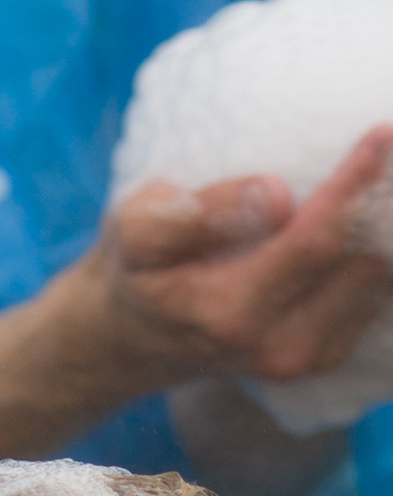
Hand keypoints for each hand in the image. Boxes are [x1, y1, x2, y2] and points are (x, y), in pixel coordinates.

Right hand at [82, 126, 392, 405]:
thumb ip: (194, 214)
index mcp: (230, 315)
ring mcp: (302, 360)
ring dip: (377, 232)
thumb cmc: (134, 271)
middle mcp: (276, 347)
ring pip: (375, 279)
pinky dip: (370, 257)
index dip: (354, 186)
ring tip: (372, 188)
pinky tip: (357, 227)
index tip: (380, 135)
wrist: (128, 342)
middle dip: (377, 206)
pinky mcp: (319, 360)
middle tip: (383, 154)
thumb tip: (275, 196)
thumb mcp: (135, 231)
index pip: (315, 241)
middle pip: (361, 262)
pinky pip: (373, 299)